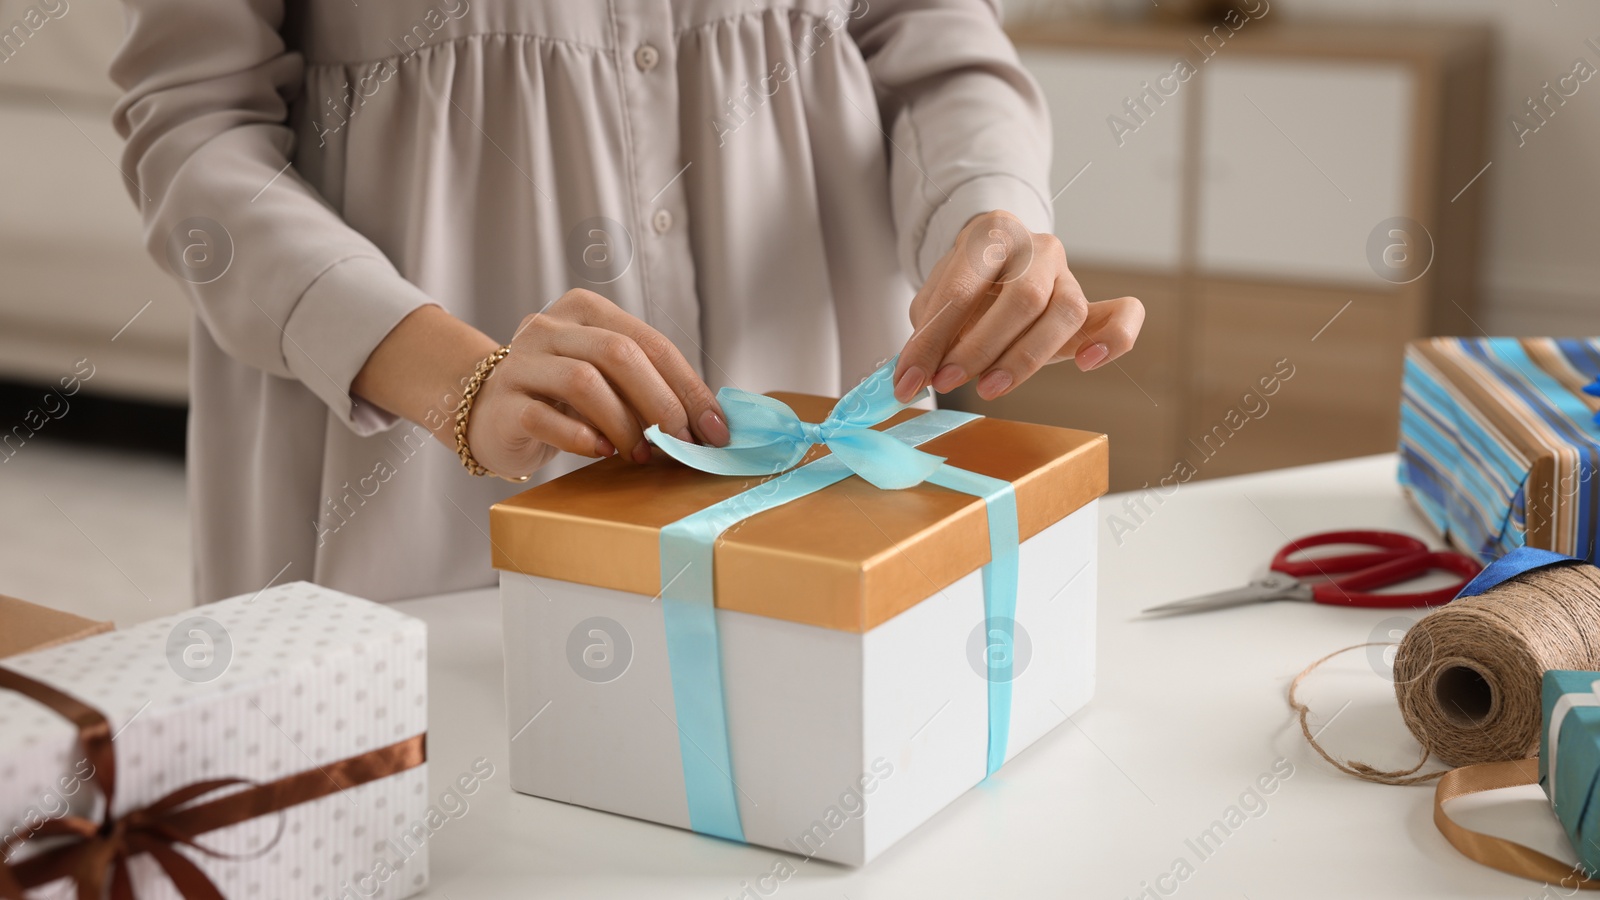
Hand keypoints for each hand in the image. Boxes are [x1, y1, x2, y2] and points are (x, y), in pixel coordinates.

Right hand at [467, 289, 728, 477]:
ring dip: (623, 424)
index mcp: (585, 310)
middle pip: (618, 354)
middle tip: (682, 443)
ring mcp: (520, 362)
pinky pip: (545, 417)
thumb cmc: (559, 398)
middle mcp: (550, 327)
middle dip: (662, 403)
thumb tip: (707, 422)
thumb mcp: (604, 379)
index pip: (650, 342)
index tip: (716, 428)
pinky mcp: (502, 402)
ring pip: (584, 382)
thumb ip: (646, 386)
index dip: (688, 387)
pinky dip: (580, 437)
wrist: (485, 411)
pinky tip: (599, 451)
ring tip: (640, 454)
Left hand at [892, 210, 1144, 401]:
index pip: (963, 287)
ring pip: (1066, 310)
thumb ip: (929, 333)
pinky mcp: (1091, 304)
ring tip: (989, 388)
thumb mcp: (935, 301)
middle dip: (979, 347)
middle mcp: (1037, 246)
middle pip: (1023, 297)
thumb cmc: (965, 286)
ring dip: (1025, 357)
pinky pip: (1124, 314)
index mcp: (992, 232)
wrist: (995, 266)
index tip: (910, 379)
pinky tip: (1087, 363)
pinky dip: (1115, 340)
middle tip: (947, 380)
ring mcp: (1068, 274)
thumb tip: (913, 377)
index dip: (933, 338)